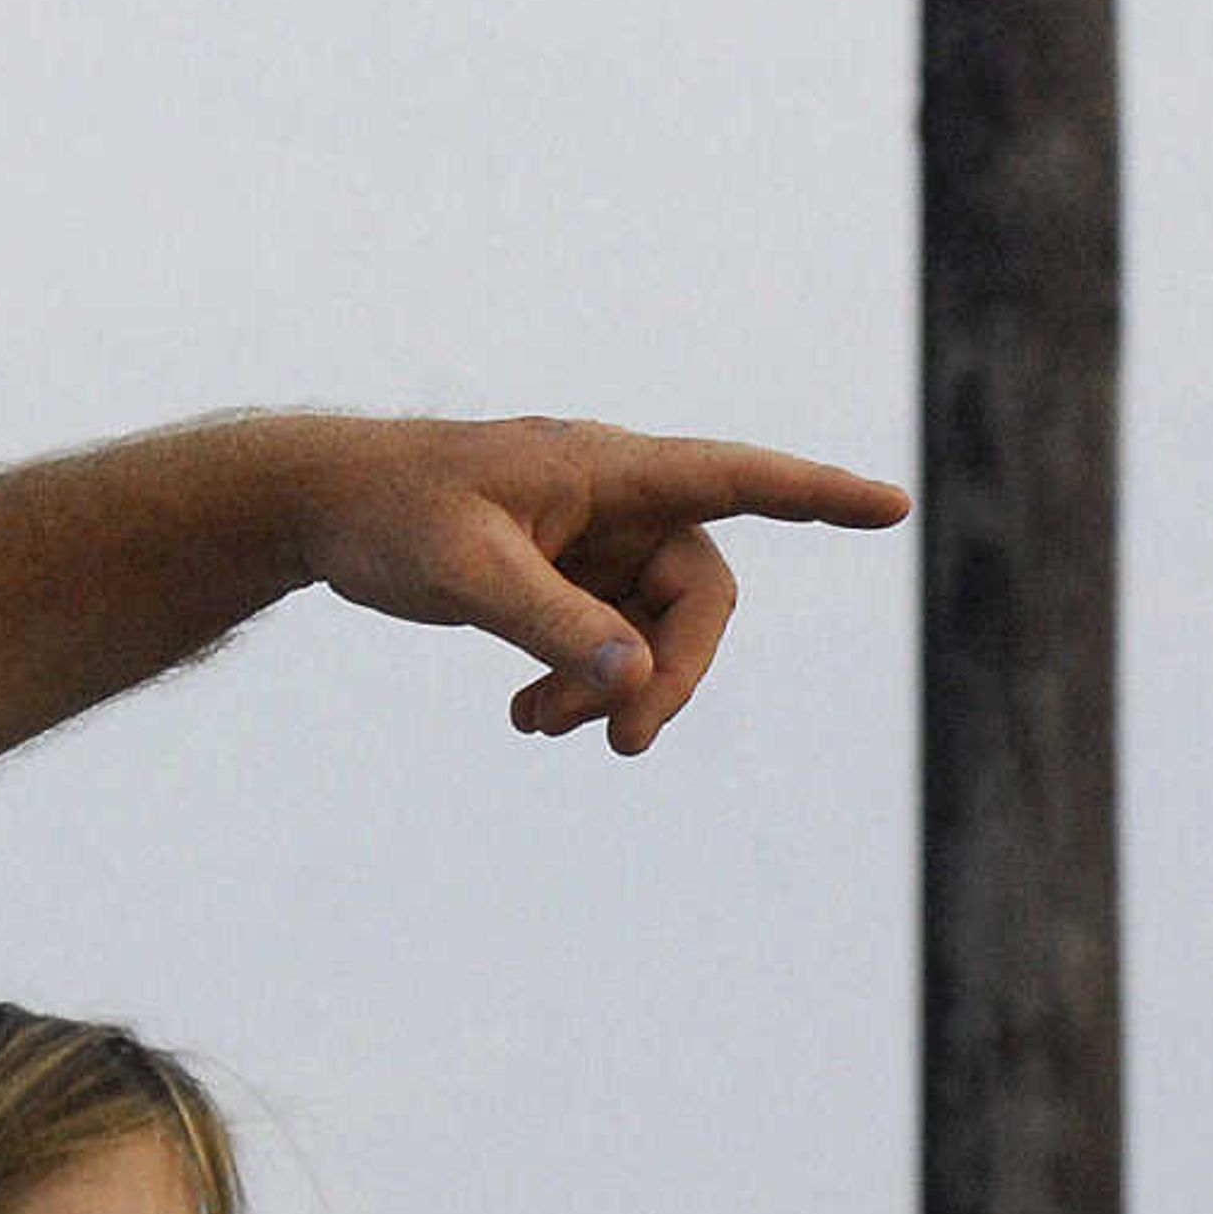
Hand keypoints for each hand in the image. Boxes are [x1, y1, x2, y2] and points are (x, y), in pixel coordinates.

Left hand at [286, 417, 909, 753]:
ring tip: (537, 729)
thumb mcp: (467, 572)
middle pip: (698, 593)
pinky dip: (579, 684)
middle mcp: (614, 500)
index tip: (892, 507)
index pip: (737, 478)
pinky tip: (527, 720)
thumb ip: (553, 625)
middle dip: (674, 671)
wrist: (320, 507)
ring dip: (615, 688)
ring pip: (650, 629)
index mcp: (607, 469)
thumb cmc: (389, 515)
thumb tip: (638, 682)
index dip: (817, 496)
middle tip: (624, 743)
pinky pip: (604, 642)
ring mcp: (591, 540)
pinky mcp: (560, 576)